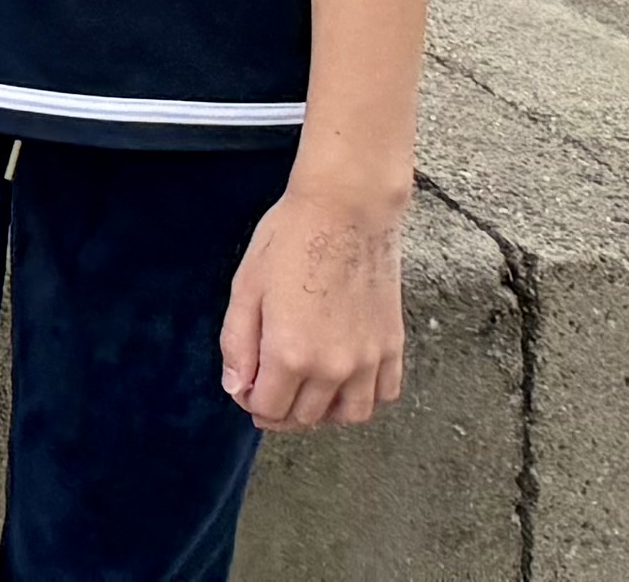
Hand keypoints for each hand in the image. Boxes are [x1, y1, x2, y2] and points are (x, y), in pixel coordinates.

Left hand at [219, 180, 406, 425]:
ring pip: (349, 415)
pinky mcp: (393, 347)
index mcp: (290, 354)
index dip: (250, 401)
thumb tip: (236, 389)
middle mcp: (334, 368)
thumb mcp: (245, 287)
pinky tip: (345, 378)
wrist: (346, 211)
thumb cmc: (289, 241)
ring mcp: (369, 361)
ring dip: (323, 411)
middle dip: (281, 408)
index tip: (245, 384)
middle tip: (269, 385)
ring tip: (306, 388)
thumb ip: (237, 344)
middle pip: (305, 416)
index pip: (269, 409)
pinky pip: (384, 394)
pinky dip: (364, 396)